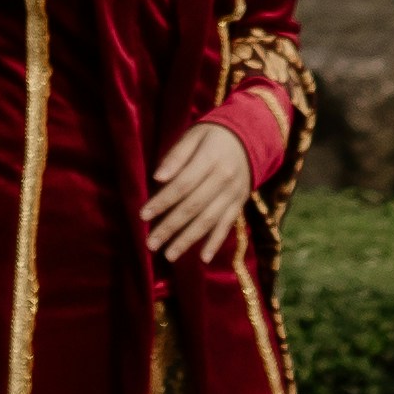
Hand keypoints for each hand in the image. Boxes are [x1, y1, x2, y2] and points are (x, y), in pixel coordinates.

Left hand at [140, 122, 252, 266]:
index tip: (143, 215)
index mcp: (210, 159)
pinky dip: (216, 242)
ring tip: (169, 255)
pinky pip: (227, 226)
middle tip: (150, 243)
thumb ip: (177, 156)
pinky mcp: (239, 204)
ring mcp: (233, 194)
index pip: (182, 185)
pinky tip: (203, 258)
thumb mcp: (194, 136)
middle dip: (170, 227)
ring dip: (188, 240)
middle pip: (193, 207)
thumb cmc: (213, 136)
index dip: (162, 201)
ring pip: (208, 220)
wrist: (251, 136)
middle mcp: (223, 179)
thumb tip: (158, 178)